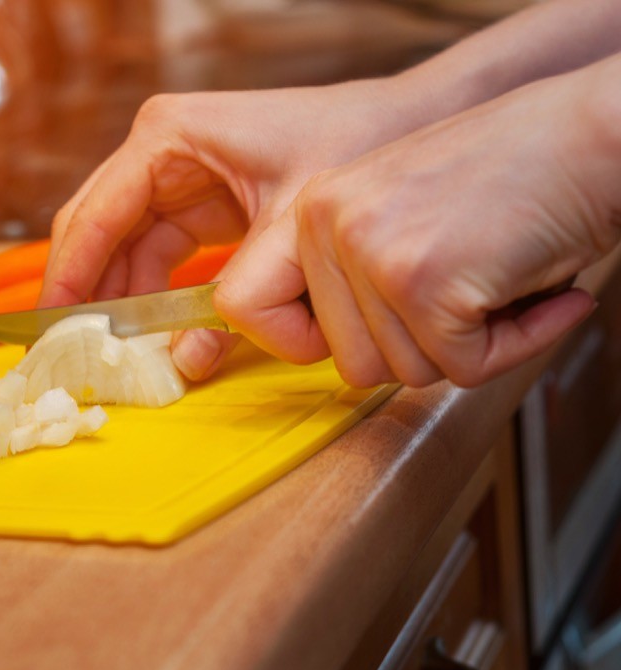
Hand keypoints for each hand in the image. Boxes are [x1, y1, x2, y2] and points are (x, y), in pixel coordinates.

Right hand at [41, 78, 432, 379]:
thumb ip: (233, 296)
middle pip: (97, 231)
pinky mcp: (198, 202)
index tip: (50, 328)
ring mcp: (176, 176)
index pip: (96, 215)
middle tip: (70, 353)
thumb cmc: (353, 146)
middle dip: (85, 293)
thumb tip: (184, 362)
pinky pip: (158, 256)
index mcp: (169, 137)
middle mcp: (161, 152)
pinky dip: (155, 296)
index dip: (69, 276)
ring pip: (123, 249)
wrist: (407, 125)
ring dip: (121, 302)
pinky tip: (158, 335)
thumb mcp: (288, 227)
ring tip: (113, 356)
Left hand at [217, 58, 620, 387]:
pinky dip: (512, 347)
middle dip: (417, 348)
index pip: (246, 305)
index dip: (298, 341)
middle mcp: (326, 225)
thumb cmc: (511, 174)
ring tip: (499, 285)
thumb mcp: (393, 212)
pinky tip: (538, 293)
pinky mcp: (423, 282)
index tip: (344, 339)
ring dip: (465, 346)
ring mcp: (371, 252)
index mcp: (310, 209)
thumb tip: (330, 353)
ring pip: (404, 371)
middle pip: (347, 361)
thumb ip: (348, 275)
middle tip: (466, 302)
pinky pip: (461, 368)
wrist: (591, 134)